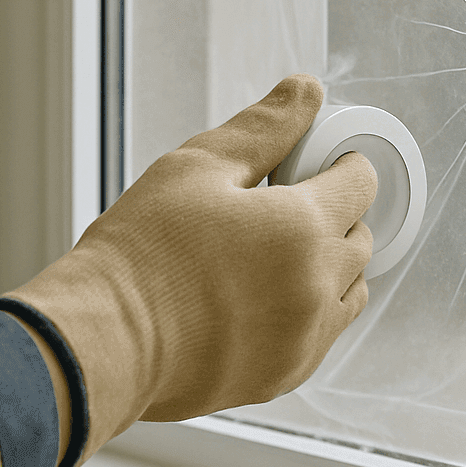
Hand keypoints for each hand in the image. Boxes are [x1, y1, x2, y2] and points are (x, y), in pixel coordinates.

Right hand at [5, 74, 374, 464]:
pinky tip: (260, 299)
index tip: (315, 165)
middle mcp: (319, 287)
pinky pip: (321, 335)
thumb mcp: (199, 166)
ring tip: (274, 255)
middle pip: (361, 237)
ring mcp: (305, 339)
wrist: (104, 341)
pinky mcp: (283, 376)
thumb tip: (308, 90)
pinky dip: (308, 312)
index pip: (362, 182)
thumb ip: (266, 127)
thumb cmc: (143, 251)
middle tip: (282, 207)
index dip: (340, 164)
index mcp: (305, 227)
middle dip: (335, 214)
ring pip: (350, 291)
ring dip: (329, 266)